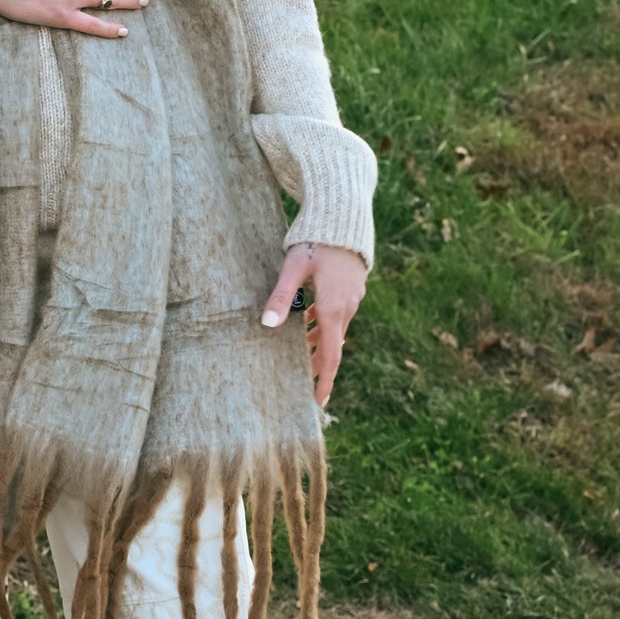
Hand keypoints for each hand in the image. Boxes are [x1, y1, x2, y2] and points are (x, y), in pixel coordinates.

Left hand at [261, 242, 367, 406]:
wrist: (344, 218)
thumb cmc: (316, 241)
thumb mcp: (294, 268)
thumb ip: (281, 296)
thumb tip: (266, 324)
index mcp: (333, 308)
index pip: (331, 354)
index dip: (325, 379)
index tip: (319, 400)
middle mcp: (346, 307)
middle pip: (333, 344)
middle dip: (319, 362)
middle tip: (303, 378)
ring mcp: (352, 297)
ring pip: (334, 327)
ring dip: (319, 339)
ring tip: (299, 348)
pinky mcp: (352, 287)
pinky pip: (337, 313)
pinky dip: (323, 321)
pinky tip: (307, 315)